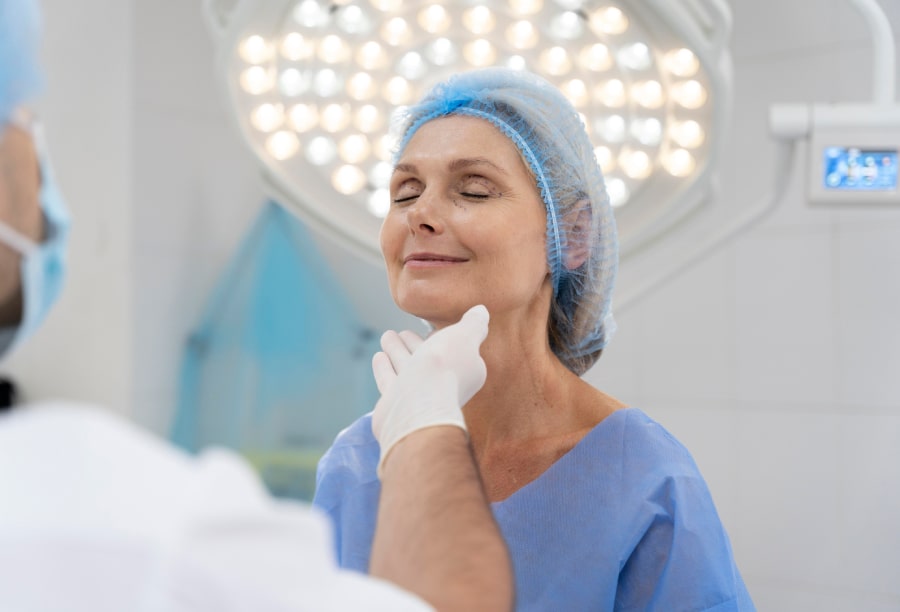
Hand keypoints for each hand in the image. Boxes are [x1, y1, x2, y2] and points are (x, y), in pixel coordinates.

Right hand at [371, 304, 488, 477]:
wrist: (417, 404)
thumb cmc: (445, 368)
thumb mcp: (465, 336)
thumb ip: (475, 324)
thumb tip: (481, 311)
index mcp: (464, 372)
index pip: (453, 351)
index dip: (442, 338)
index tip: (429, 327)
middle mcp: (442, 385)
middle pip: (426, 359)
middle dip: (414, 343)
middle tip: (402, 331)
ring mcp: (418, 395)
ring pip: (407, 367)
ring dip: (397, 351)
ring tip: (387, 335)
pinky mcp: (397, 403)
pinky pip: (391, 381)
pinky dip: (385, 368)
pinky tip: (379, 356)